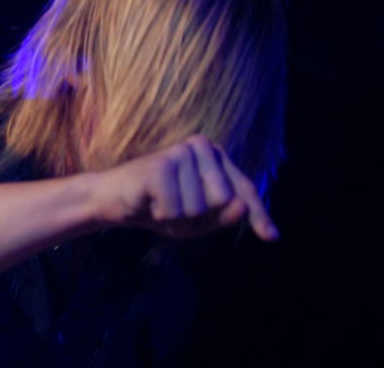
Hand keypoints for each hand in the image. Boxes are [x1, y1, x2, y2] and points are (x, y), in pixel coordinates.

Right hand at [89, 134, 278, 240]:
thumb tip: (240, 206)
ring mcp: (180, 153)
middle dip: (200, 217)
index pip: (244, 189)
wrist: (112, 200)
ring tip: (160, 204)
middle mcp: (201, 146)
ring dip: (177, 217)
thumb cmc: (158, 207)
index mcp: (214, 155)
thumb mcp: (197, 220)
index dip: (259, 214)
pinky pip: (176, 210)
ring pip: (199, 208)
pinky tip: (149, 201)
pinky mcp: (160, 165)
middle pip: (224, 200)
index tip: (271, 237)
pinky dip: (161, 214)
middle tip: (174, 208)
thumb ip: (223, 216)